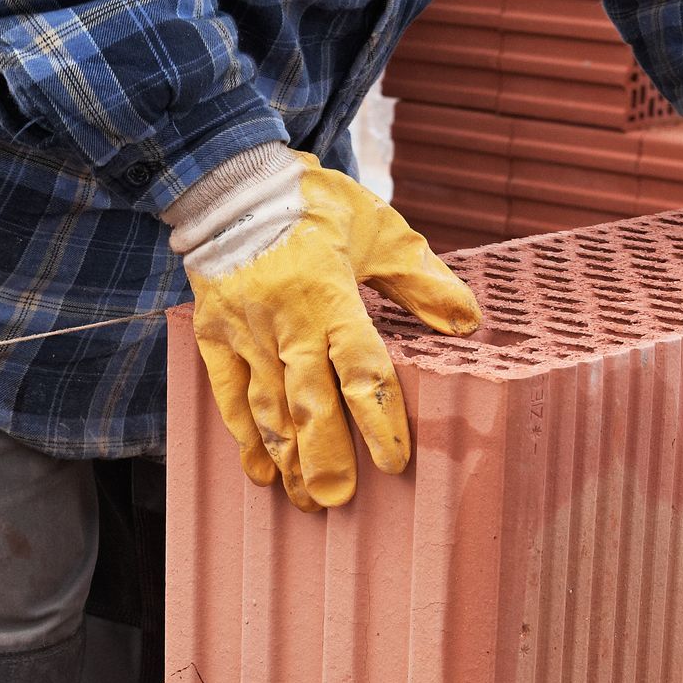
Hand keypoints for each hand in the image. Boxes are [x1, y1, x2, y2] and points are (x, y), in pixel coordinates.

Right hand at [167, 147, 482, 510]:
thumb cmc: (315, 206)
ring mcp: (246, 332)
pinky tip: (262, 473)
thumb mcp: (378, 230)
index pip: (359, 368)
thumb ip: (421, 280)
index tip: (392, 463)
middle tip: (339, 500)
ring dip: (288, 458)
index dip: (377, 419)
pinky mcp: (214, 335)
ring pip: (267, 407)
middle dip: (324, 456)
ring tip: (306, 501)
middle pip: (309, 401)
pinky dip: (244, 437)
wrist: (230, 180)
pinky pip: (228, 394)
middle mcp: (286, 322)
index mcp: (331, 297)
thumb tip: (468, 322)